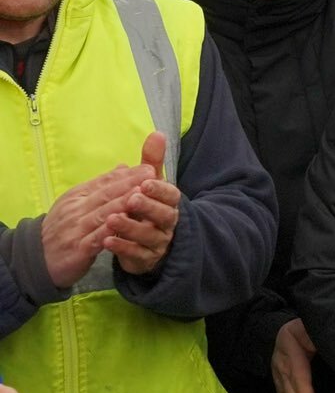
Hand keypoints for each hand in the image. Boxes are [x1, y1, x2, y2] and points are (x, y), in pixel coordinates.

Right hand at [42, 163, 152, 287]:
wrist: (38, 258)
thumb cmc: (65, 228)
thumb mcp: (78, 203)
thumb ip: (102, 186)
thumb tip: (124, 167)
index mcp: (77, 196)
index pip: (104, 182)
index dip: (126, 175)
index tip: (148, 167)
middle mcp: (75, 209)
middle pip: (105, 195)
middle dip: (129, 184)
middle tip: (151, 175)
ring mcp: (76, 229)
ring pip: (102, 214)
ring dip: (122, 204)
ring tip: (142, 196)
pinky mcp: (77, 249)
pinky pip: (96, 239)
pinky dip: (109, 232)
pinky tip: (124, 226)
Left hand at [105, 132, 179, 275]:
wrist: (148, 244)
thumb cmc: (146, 209)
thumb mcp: (149, 185)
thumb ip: (151, 161)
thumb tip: (156, 134)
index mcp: (169, 203)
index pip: (171, 195)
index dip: (159, 189)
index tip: (145, 182)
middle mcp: (167, 223)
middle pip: (164, 216)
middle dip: (148, 207)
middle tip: (131, 198)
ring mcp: (158, 242)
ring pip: (149, 236)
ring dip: (131, 227)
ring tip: (111, 219)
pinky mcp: (146, 259)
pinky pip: (137, 255)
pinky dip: (122, 248)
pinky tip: (106, 240)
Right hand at [271, 318, 318, 392]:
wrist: (297, 319)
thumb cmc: (315, 322)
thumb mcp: (319, 325)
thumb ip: (325, 336)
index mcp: (291, 340)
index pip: (298, 371)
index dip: (304, 392)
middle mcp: (282, 357)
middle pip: (290, 386)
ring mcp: (279, 367)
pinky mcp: (281, 376)